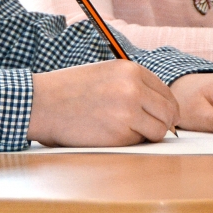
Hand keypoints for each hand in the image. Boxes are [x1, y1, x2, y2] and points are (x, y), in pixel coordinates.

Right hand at [28, 60, 178, 145]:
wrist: (44, 103)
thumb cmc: (71, 89)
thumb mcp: (106, 73)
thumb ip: (132, 83)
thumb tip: (160, 105)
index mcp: (130, 70)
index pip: (166, 92)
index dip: (167, 107)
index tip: (164, 115)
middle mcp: (133, 89)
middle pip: (169, 111)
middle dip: (165, 122)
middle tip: (155, 129)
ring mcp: (127, 112)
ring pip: (159, 130)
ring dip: (149, 134)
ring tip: (129, 131)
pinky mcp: (119, 135)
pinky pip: (138, 142)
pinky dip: (130, 142)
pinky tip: (111, 134)